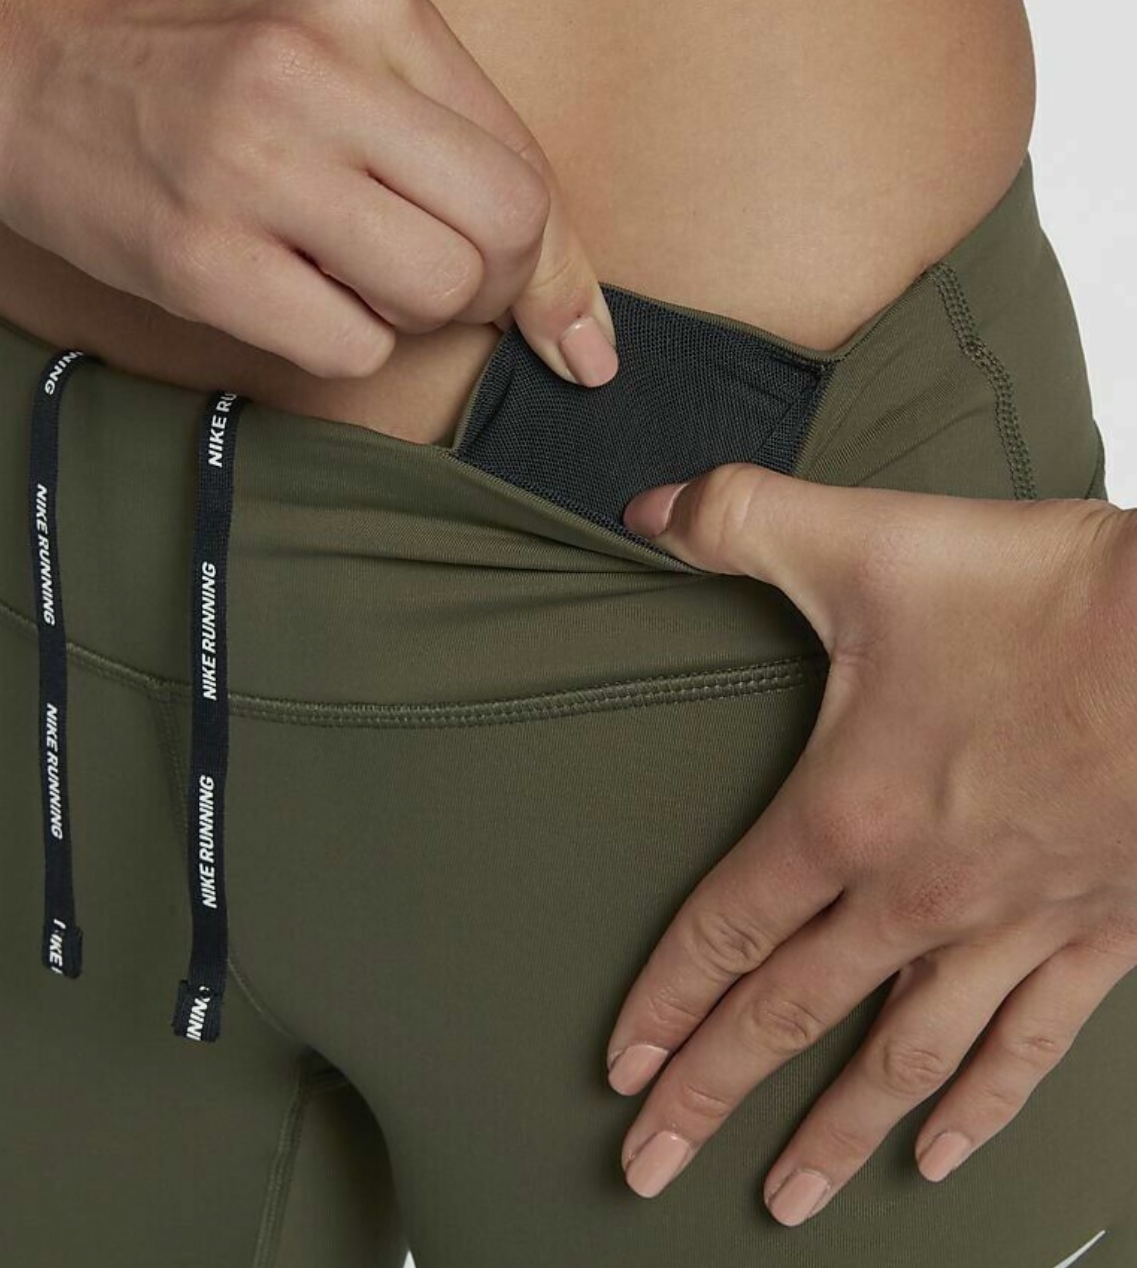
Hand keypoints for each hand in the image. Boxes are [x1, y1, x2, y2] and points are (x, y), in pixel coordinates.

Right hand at [0, 0, 615, 382]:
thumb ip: (447, 143)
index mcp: (368, 1)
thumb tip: (578, 319)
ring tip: (349, 278)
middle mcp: (316, 69)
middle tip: (432, 286)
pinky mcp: (198, 255)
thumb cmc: (184, 59)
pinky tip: (289, 294)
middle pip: (501, 232)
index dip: (555, 268)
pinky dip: (341, 344)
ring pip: (435, 294)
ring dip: (414, 316)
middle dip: (491, 290)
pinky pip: (348, 349)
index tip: (577, 339)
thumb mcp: (329, 55)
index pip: (523, 167)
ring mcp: (251, 163)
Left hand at [605, 463, 1136, 1225]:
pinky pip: (1024, 1048)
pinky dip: (978, 1108)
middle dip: (712, 1096)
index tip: (621, 1071)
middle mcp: (919, 896)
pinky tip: (942, 1154)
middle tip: (651, 1170)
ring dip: (834, 1134)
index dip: (664, 1002)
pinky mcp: (1098, 936)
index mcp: (848, 816)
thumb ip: (737, 521)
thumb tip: (645, 511)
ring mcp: (1011, 929)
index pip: (725, 932)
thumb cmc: (1049, 598)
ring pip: (900, 1060)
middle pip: (788, 1019)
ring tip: (782, 1200)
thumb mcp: (867, 540)